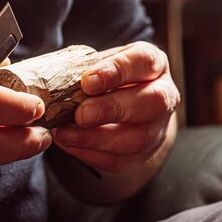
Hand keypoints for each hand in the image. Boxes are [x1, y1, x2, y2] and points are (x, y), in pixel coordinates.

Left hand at [53, 41, 178, 173]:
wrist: (125, 109)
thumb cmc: (109, 80)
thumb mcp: (101, 64)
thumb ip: (86, 68)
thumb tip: (57, 79)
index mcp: (154, 65)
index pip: (144, 62)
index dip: (118, 71)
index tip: (88, 81)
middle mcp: (164, 96)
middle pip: (153, 102)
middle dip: (113, 108)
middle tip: (81, 114)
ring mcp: (157, 129)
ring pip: (138, 139)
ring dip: (97, 138)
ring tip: (65, 133)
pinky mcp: (143, 155)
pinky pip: (120, 160)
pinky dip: (90, 153)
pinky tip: (69, 143)